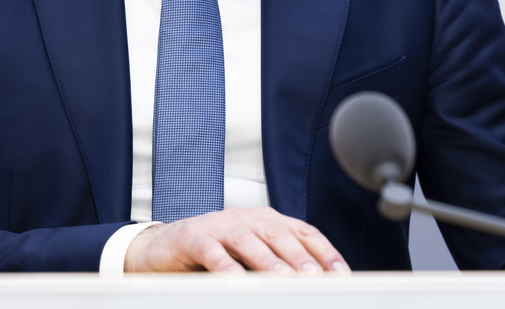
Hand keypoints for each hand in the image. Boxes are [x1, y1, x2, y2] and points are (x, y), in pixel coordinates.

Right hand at [124, 207, 350, 272]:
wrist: (164, 247)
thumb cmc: (213, 254)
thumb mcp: (251, 259)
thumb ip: (278, 266)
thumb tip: (312, 285)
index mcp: (266, 221)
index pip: (303, 232)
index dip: (324, 251)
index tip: (340, 274)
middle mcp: (247, 218)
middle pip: (279, 235)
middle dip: (300, 257)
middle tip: (315, 278)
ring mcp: (220, 225)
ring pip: (248, 240)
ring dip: (267, 261)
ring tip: (283, 279)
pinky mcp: (194, 236)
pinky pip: (211, 250)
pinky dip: (224, 265)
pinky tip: (234, 280)